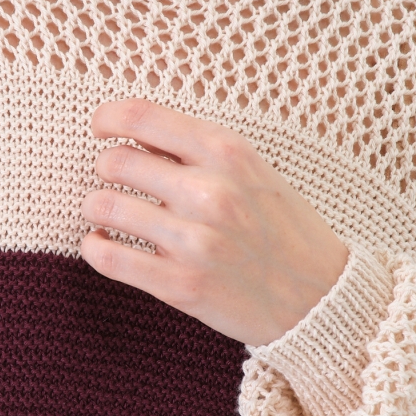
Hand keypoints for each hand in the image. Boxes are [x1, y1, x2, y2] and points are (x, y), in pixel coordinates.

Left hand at [80, 99, 348, 346]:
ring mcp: (195, 241)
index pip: (140, 117)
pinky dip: (95, 248)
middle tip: (114, 182)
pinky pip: (108, 257)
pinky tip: (102, 245)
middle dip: (105, 170)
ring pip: (103, 206)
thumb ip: (198, 150)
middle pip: (114, 161)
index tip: (100, 129)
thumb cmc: (282, 229)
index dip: (106, 119)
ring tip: (107, 216)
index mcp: (228, 152)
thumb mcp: (252, 171)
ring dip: (96, 209)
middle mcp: (210, 192)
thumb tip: (132, 135)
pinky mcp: (181, 285)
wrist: (320, 298)